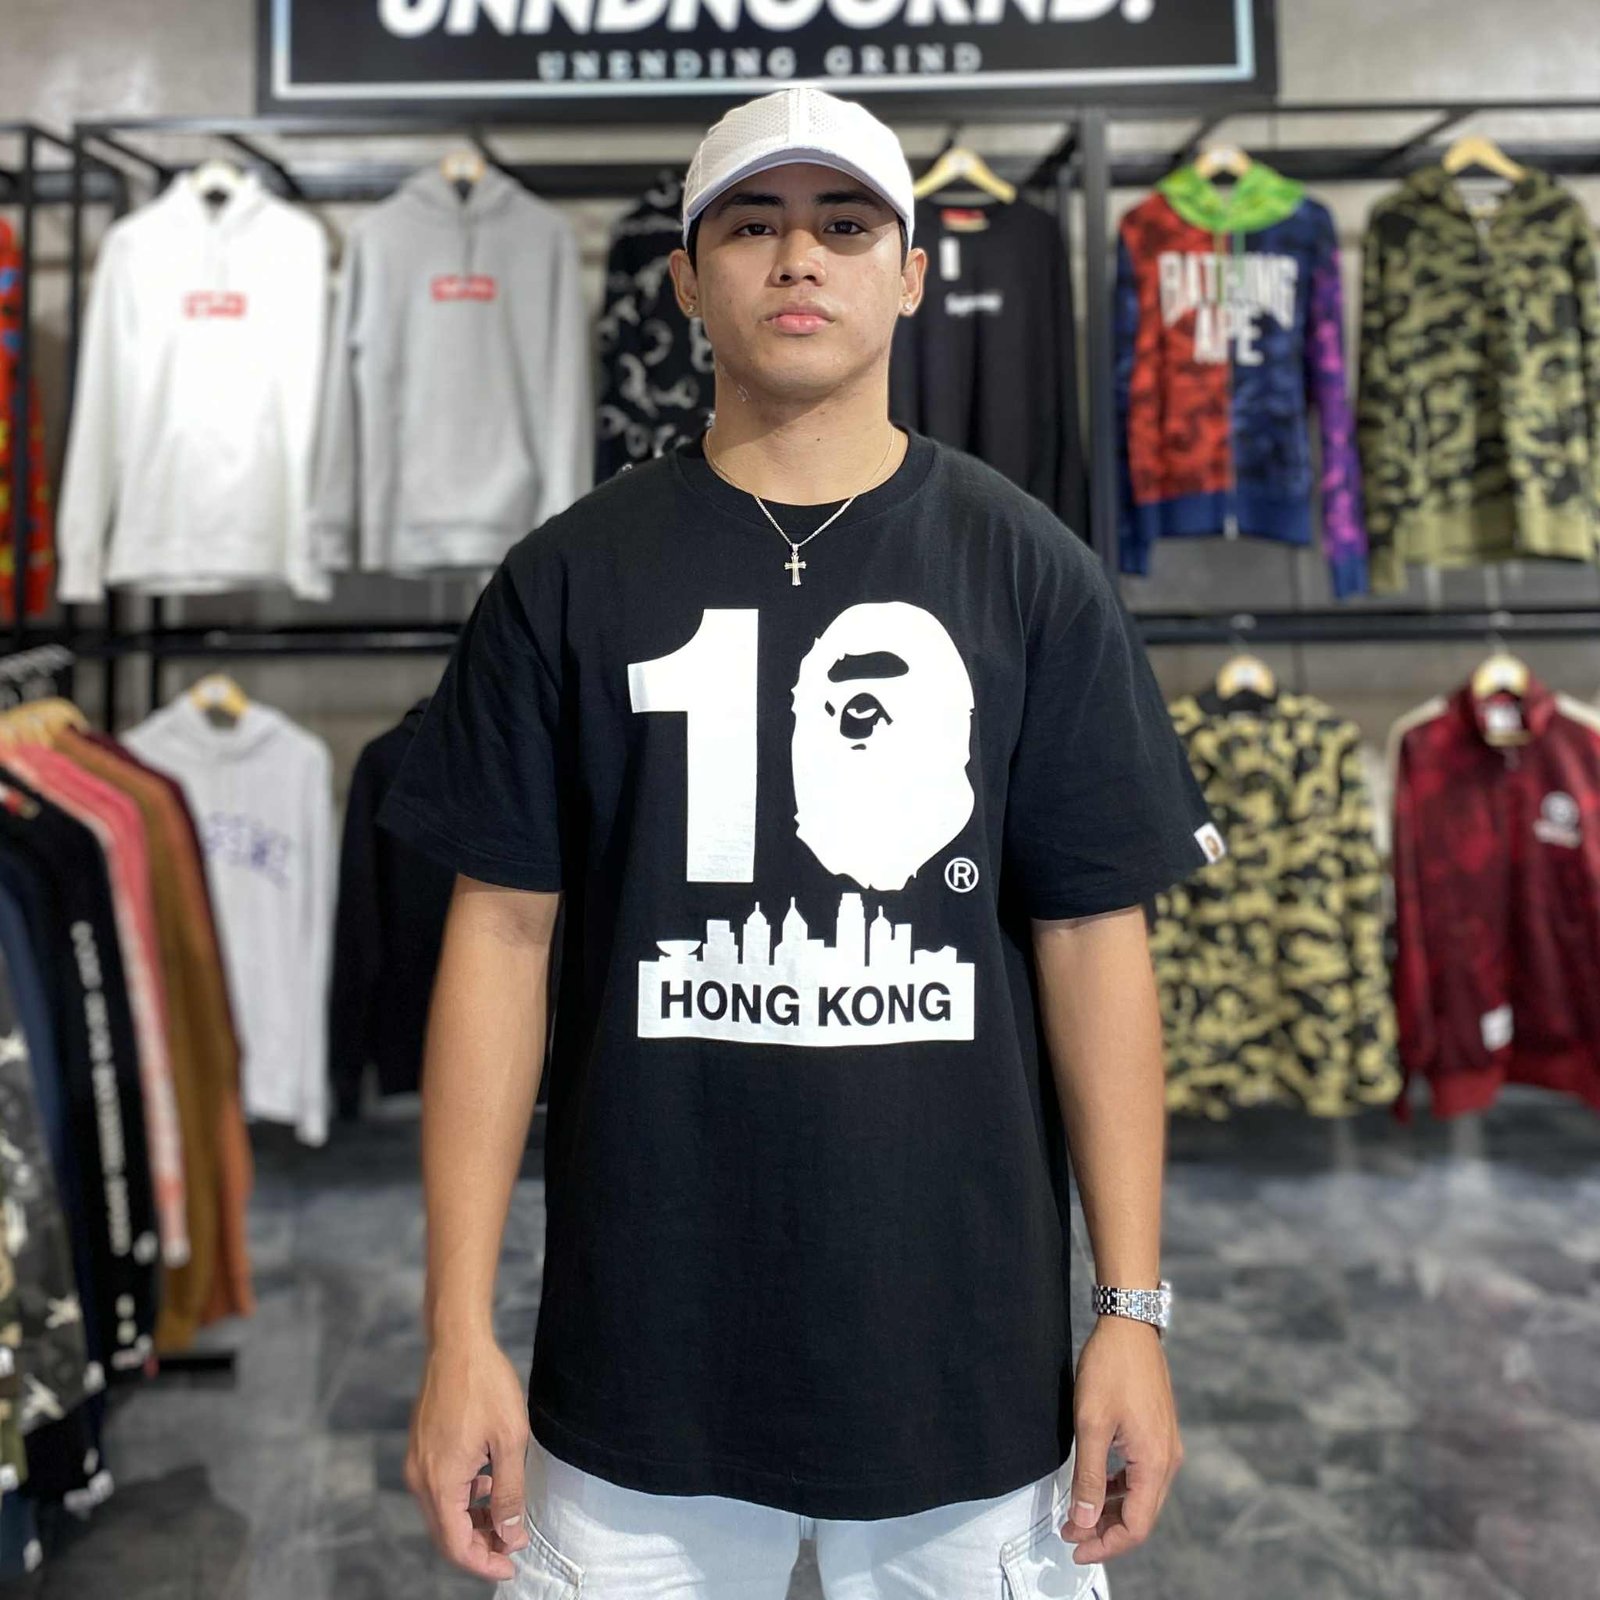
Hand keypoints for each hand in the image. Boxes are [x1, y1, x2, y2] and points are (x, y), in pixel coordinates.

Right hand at [405, 1333, 531, 1580]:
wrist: (458, 1342)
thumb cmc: (485, 1384)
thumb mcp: (510, 1440)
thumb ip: (509, 1492)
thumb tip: (510, 1534)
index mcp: (441, 1481)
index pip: (456, 1545)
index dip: (484, 1562)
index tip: (512, 1565)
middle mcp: (421, 1478)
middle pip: (446, 1533)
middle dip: (480, 1545)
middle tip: (513, 1546)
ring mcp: (417, 1462)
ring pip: (443, 1511)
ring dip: (472, 1521)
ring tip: (506, 1517)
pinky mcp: (421, 1448)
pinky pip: (439, 1488)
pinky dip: (462, 1498)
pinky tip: (487, 1484)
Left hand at [1059, 1315, 1182, 1564]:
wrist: (1129, 1327)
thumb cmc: (1111, 1369)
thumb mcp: (1091, 1424)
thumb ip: (1088, 1476)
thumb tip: (1083, 1519)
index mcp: (1155, 1463)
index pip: (1136, 1526)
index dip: (1105, 1544)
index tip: (1075, 1546)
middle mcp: (1167, 1460)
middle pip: (1141, 1515)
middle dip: (1105, 1530)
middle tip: (1070, 1532)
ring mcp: (1166, 1446)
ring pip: (1141, 1496)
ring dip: (1110, 1509)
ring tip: (1077, 1512)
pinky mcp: (1158, 1433)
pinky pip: (1141, 1475)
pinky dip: (1118, 1487)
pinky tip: (1095, 1484)